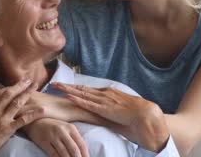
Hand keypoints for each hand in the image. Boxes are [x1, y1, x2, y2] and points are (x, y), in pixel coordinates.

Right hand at [0, 79, 43, 156]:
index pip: (0, 93)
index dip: (10, 87)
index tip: (16, 84)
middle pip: (10, 94)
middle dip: (20, 86)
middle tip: (29, 80)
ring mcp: (3, 119)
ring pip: (17, 103)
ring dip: (27, 94)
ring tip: (35, 87)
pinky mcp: (9, 129)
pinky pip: (23, 120)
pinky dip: (33, 114)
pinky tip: (41, 110)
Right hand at [23, 118, 88, 156]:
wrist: (35, 121)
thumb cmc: (53, 126)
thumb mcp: (66, 128)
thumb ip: (74, 138)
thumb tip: (84, 152)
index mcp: (71, 128)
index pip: (82, 144)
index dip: (85, 155)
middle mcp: (62, 131)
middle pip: (74, 150)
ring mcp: (53, 137)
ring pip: (64, 154)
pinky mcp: (44, 142)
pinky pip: (54, 154)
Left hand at [51, 83, 168, 151]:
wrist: (147, 116)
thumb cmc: (135, 117)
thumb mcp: (119, 113)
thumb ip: (110, 113)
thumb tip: (103, 117)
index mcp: (108, 94)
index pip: (87, 91)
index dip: (75, 89)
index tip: (64, 87)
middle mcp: (104, 94)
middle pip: (81, 89)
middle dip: (66, 86)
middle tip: (53, 84)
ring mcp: (104, 100)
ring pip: (82, 93)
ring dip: (67, 90)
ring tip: (55, 87)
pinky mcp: (105, 108)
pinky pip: (88, 103)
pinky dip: (77, 99)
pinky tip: (68, 96)